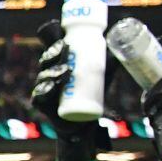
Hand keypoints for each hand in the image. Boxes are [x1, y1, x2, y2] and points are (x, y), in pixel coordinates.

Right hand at [31, 21, 105, 160]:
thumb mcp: (103, 75)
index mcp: (59, 64)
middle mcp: (48, 74)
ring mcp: (44, 89)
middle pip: (47, 60)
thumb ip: (110, 60)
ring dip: (52, 70)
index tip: (66, 37)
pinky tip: (52, 85)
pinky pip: (39, 95)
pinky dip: (45, 90)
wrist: (85, 122)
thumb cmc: (92, 95)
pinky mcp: (42, 104)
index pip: (54, 49)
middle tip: (66, 49)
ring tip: (66, 70)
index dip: (54, 41)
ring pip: (43, 76)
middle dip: (54, 52)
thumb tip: (122, 42)